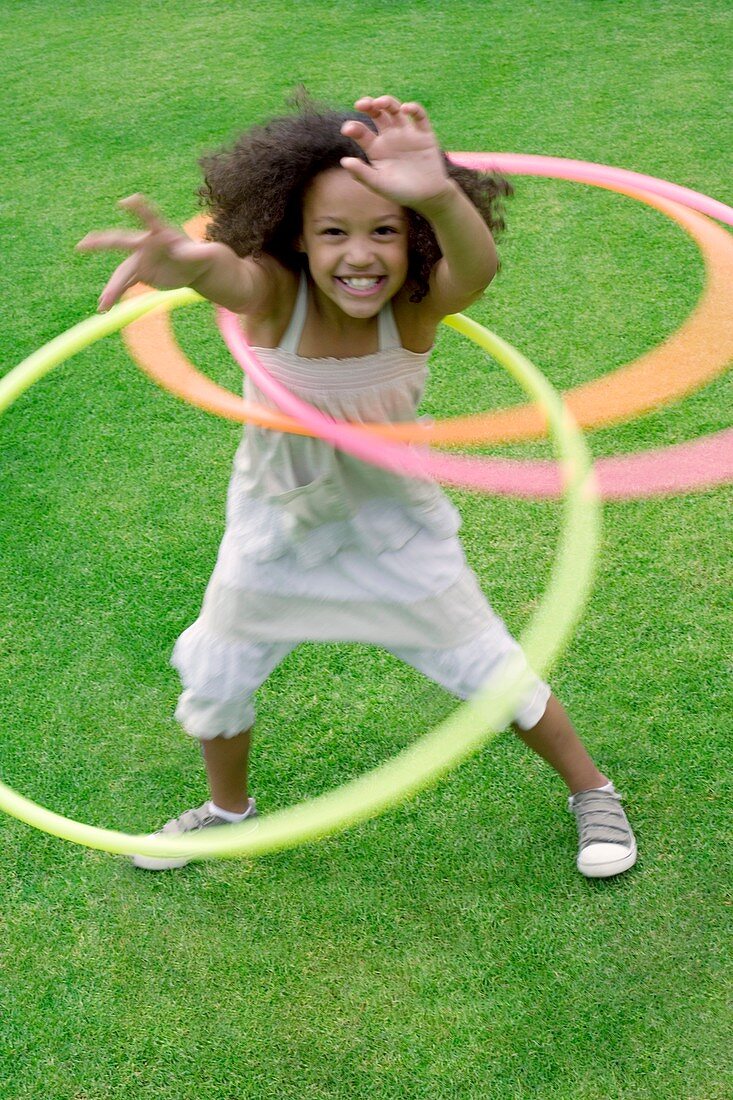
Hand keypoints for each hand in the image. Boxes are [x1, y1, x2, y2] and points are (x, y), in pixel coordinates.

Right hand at [77, 194, 215, 310]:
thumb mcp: (208, 255)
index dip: (139, 209)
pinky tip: (104, 307)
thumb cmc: (202, 257)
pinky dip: (115, 294)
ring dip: (112, 288)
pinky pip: (125, 283)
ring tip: (103, 305)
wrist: (195, 267)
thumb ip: (203, 253)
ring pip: (122, 272)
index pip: (150, 218)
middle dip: (102, 243)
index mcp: (162, 234)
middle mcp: (146, 245)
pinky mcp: (141, 273)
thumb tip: (206, 253)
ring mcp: (141, 260)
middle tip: (83, 244)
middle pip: (121, 242)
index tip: (126, 202)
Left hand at [340, 96, 450, 210]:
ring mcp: (407, 134)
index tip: (347, 129)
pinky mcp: (424, 134)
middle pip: (377, 114)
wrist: (428, 197)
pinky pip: (419, 116)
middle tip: (361, 105)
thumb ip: (362, 173)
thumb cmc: (401, 192)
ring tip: (380, 103)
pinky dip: (413, 109)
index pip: (361, 132)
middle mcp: (390, 137)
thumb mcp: (379, 184)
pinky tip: (405, 109)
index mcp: (376, 148)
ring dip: (387, 102)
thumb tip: (344, 161)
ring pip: (395, 110)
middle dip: (369, 106)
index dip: (353, 127)